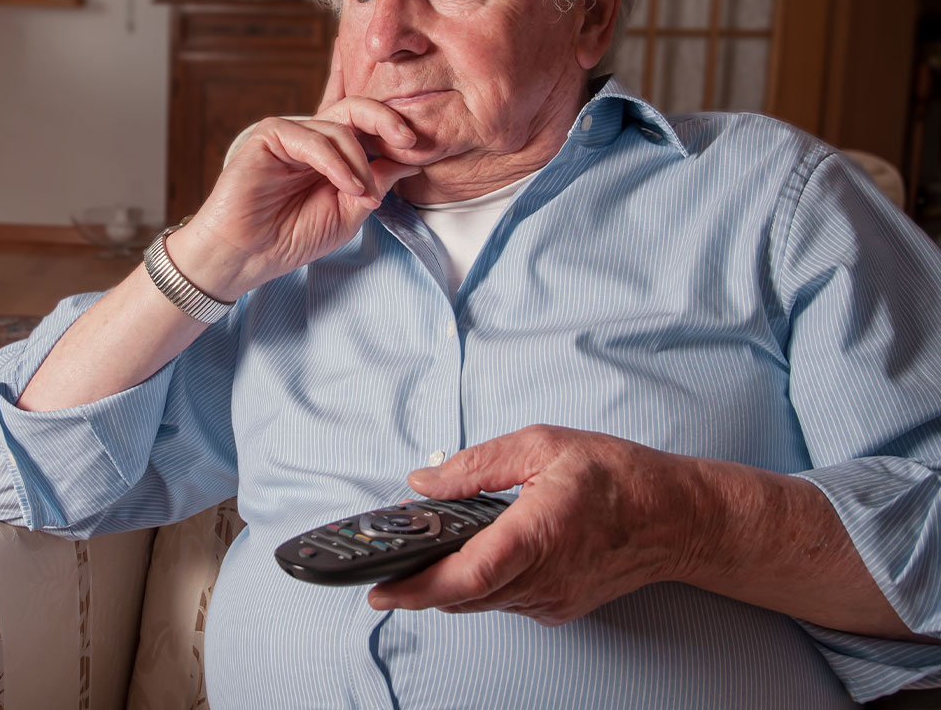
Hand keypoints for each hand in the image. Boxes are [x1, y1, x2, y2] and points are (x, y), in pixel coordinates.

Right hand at [167, 48, 420, 300]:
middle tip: (410, 141)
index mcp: (333, 154)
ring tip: (362, 195)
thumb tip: (411, 160)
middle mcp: (314, 139)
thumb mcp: (349, 212)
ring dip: (359, 163)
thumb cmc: (291, 237)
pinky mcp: (269, 136)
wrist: (246, 256)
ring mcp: (291, 135)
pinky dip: (335, 162)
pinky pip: (311, 139)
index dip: (396, 134)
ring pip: (339, 128)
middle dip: (388, 121)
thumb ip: (376, 183)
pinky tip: (346, 186)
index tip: (423, 152)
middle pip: (357, 110)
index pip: (369, 129)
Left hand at [367, 425, 707, 625]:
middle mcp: (545, 578)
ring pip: (478, 602)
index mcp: (540, 534)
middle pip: (463, 595)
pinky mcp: (557, 608)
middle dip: (416, 582)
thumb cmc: (617, 477)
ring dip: (444, 582)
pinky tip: (468, 555)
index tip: (380, 589)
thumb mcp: (541, 446)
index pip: (468, 576)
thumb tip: (423, 483)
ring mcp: (552, 600)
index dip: (419, 587)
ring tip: (415, 554)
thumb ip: (476, 466)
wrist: (676, 518)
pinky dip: (476, 583)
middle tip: (378, 563)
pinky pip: (502, 601)